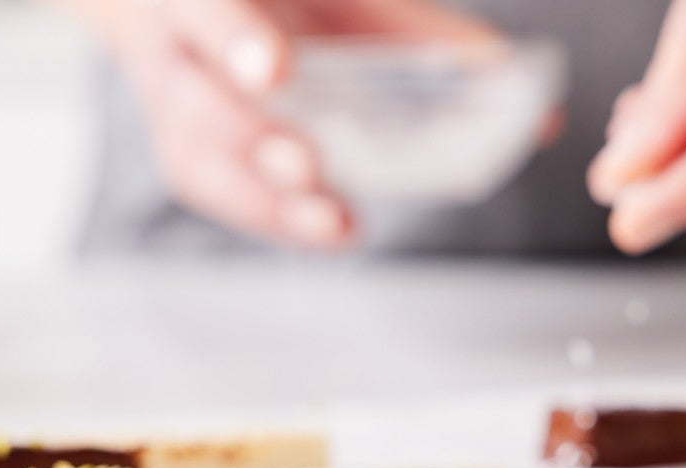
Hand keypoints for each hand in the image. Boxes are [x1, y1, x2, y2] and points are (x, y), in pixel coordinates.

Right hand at [67, 0, 497, 248]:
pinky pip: (215, 191)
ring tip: (334, 219)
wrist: (195, 7)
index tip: (274, 71)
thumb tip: (517, 90)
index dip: (237, 41)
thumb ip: (418, 36)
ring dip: (267, 199)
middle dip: (254, 138)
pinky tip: (328, 228)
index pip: (207, 12)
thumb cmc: (282, 3)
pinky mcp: (183, 152)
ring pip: (197, 158)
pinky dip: (274, 216)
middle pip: (196, 101)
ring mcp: (169, 106)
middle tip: (308, 167)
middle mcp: (173, 50)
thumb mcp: (344, 0)